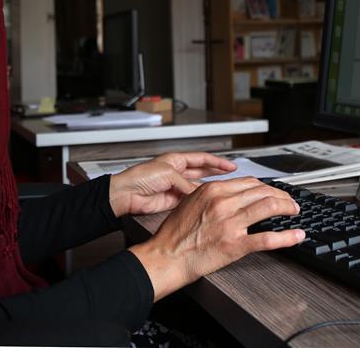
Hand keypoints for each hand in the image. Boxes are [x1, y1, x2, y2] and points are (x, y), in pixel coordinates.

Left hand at [109, 152, 236, 217]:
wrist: (127, 194)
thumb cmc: (141, 177)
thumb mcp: (168, 174)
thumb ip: (186, 183)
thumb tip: (199, 192)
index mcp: (175, 160)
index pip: (201, 159)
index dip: (217, 162)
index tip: (230, 165)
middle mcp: (177, 172)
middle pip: (201, 172)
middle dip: (216, 173)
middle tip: (231, 176)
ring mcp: (175, 187)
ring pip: (197, 187)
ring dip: (209, 188)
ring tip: (223, 190)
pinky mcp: (173, 200)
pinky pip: (190, 199)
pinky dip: (199, 200)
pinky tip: (207, 201)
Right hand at [128, 177, 304, 300]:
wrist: (167, 256)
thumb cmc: (175, 233)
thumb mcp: (190, 202)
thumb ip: (212, 195)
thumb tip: (231, 193)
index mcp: (213, 190)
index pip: (250, 182)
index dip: (267, 186)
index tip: (273, 191)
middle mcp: (224, 203)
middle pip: (263, 191)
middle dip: (281, 195)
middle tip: (289, 201)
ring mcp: (231, 223)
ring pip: (269, 207)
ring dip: (287, 207)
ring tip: (294, 211)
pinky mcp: (235, 244)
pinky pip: (268, 238)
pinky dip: (286, 236)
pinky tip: (296, 235)